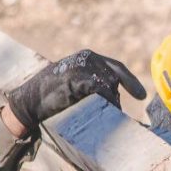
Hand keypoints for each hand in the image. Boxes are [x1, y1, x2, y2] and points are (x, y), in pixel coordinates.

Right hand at [5, 49, 146, 133]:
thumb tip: (114, 95)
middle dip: (116, 97)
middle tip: (114, 113)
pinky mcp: (78, 79)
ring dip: (111, 102)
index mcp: (88, 57)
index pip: (116, 67)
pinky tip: (102, 111)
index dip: (130, 82)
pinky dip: (105, 102)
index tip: (142, 96)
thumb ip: (92, 81)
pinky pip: (101, 91)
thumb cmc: (52, 95)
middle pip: (115, 79)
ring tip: (102, 114)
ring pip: (110, 86)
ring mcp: (82, 67)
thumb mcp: (74, 81)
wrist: (28, 101)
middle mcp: (87, 58)